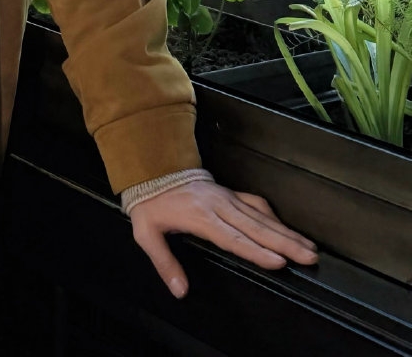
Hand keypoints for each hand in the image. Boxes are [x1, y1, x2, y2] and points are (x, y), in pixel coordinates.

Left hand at [130, 180, 317, 297]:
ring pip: (262, 215)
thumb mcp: (147, 233)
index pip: (233, 238)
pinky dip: (274, 217)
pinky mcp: (229, 192)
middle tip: (310, 257)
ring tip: (309, 247)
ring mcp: (226, 197)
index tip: (279, 261)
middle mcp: (218, 205)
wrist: (152, 167)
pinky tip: (286, 228)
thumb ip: (164, 262)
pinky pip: (256, 203)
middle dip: (285, 243)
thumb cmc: (150, 204)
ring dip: (286, 232)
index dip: (257, 251)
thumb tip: (180, 291)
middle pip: (257, 227)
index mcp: (200, 216)